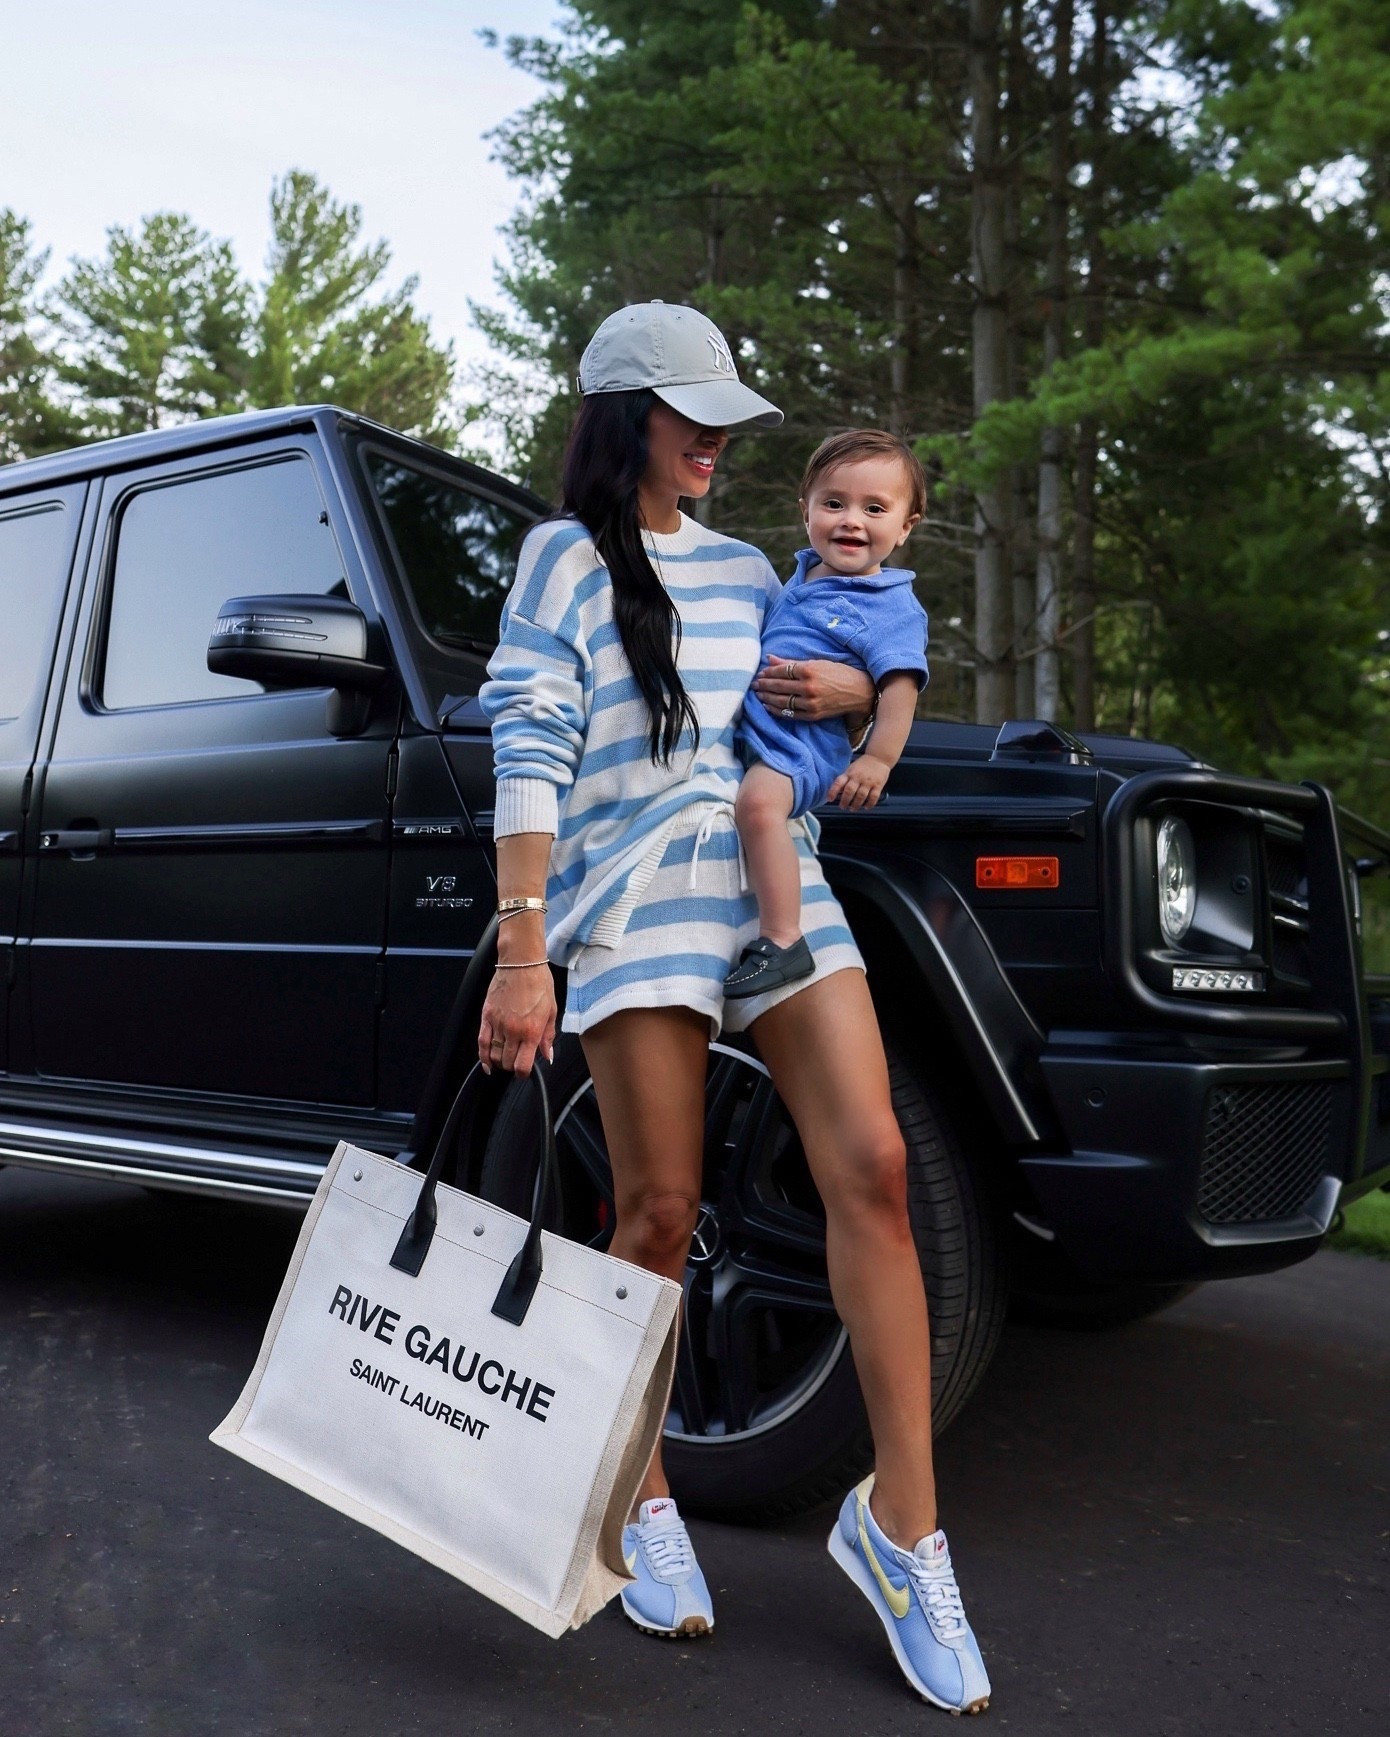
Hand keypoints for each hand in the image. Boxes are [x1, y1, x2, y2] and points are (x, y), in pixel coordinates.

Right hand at [478, 964, 555, 1075]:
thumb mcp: (552, 1010)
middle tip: (517, 1061)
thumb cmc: (539, 983)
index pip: (523, 1065)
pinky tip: (487, 1063)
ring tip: (505, 1058)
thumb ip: (548, 1036)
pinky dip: (483, 1056)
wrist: (521, 963)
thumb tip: (547, 1056)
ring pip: (494, 1055)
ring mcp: (498, 1024)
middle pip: (507, 1063)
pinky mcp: (486, 1016)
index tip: (524, 1072)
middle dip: (512, 1067)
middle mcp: (513, 1030)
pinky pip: (482, 1042)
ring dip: (499, 1061)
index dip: (523, 1074)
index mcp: (532, 1031)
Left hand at [752, 657, 875, 722]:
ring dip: (767, 698)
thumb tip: (770, 658)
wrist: (859, 691)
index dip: (769, 672)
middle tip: (754, 684)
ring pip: (782, 701)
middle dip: (764, 685)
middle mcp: (808, 687)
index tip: (761, 673)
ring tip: (758, 695)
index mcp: (809, 670)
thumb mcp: (817, 662)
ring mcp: (810, 703)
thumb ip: (792, 662)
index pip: (782, 671)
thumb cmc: (839, 673)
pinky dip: (777, 711)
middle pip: (779, 686)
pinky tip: (768, 707)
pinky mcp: (813, 715)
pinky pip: (790, 714)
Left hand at [827, 755, 889, 810]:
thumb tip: (838, 792)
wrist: (879, 757)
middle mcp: (858, 777)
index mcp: (849, 773)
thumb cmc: (863, 765)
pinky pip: (873, 797)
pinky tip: (866, 807)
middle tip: (843, 807)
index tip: (829, 799)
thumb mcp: (851, 769)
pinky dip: (869, 804)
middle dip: (845, 801)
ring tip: (853, 809)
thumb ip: (845, 779)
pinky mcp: (878, 785)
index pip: (839, 782)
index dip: (833, 791)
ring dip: (856, 805)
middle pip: (849, 791)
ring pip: (861, 796)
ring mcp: (868, 782)